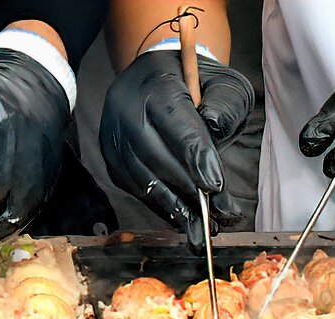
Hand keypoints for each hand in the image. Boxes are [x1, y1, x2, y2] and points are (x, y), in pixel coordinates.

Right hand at [100, 50, 253, 249]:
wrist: (155, 76)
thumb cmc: (195, 82)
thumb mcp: (221, 83)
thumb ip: (224, 105)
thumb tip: (216, 131)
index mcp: (156, 84)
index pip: (177, 125)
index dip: (196, 158)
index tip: (215, 187)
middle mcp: (127, 109)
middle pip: (155, 156)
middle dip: (188, 190)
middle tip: (217, 215)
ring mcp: (113, 134)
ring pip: (141, 177)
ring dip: (173, 206)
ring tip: (201, 227)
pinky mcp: (110, 155)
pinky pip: (132, 186)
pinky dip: (158, 205)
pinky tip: (180, 218)